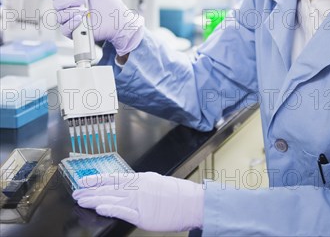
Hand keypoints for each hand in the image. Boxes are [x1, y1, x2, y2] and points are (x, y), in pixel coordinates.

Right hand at [51, 0, 143, 54]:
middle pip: (56, 3)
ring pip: (58, 15)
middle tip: (83, 0)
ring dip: (72, 11)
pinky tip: (81, 19)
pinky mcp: (74, 33)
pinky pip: (64, 28)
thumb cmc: (110, 5)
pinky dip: (71, 23)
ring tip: (86, 10)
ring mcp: (72, 21)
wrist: (119, 21)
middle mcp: (70, 9)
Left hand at [73, 172, 203, 231]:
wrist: (190, 202)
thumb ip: (140, 185)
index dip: (96, 179)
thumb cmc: (175, 194)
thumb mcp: (155, 183)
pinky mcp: (143, 215)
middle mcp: (138, 187)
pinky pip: (124, 211)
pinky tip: (100, 207)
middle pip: (109, 187)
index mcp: (140, 179)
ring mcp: (140, 201)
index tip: (83, 180)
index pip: (113, 177)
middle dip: (91, 189)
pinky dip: (111, 208)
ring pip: (113, 197)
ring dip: (95, 198)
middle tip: (76, 191)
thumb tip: (126, 187)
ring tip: (81, 199)